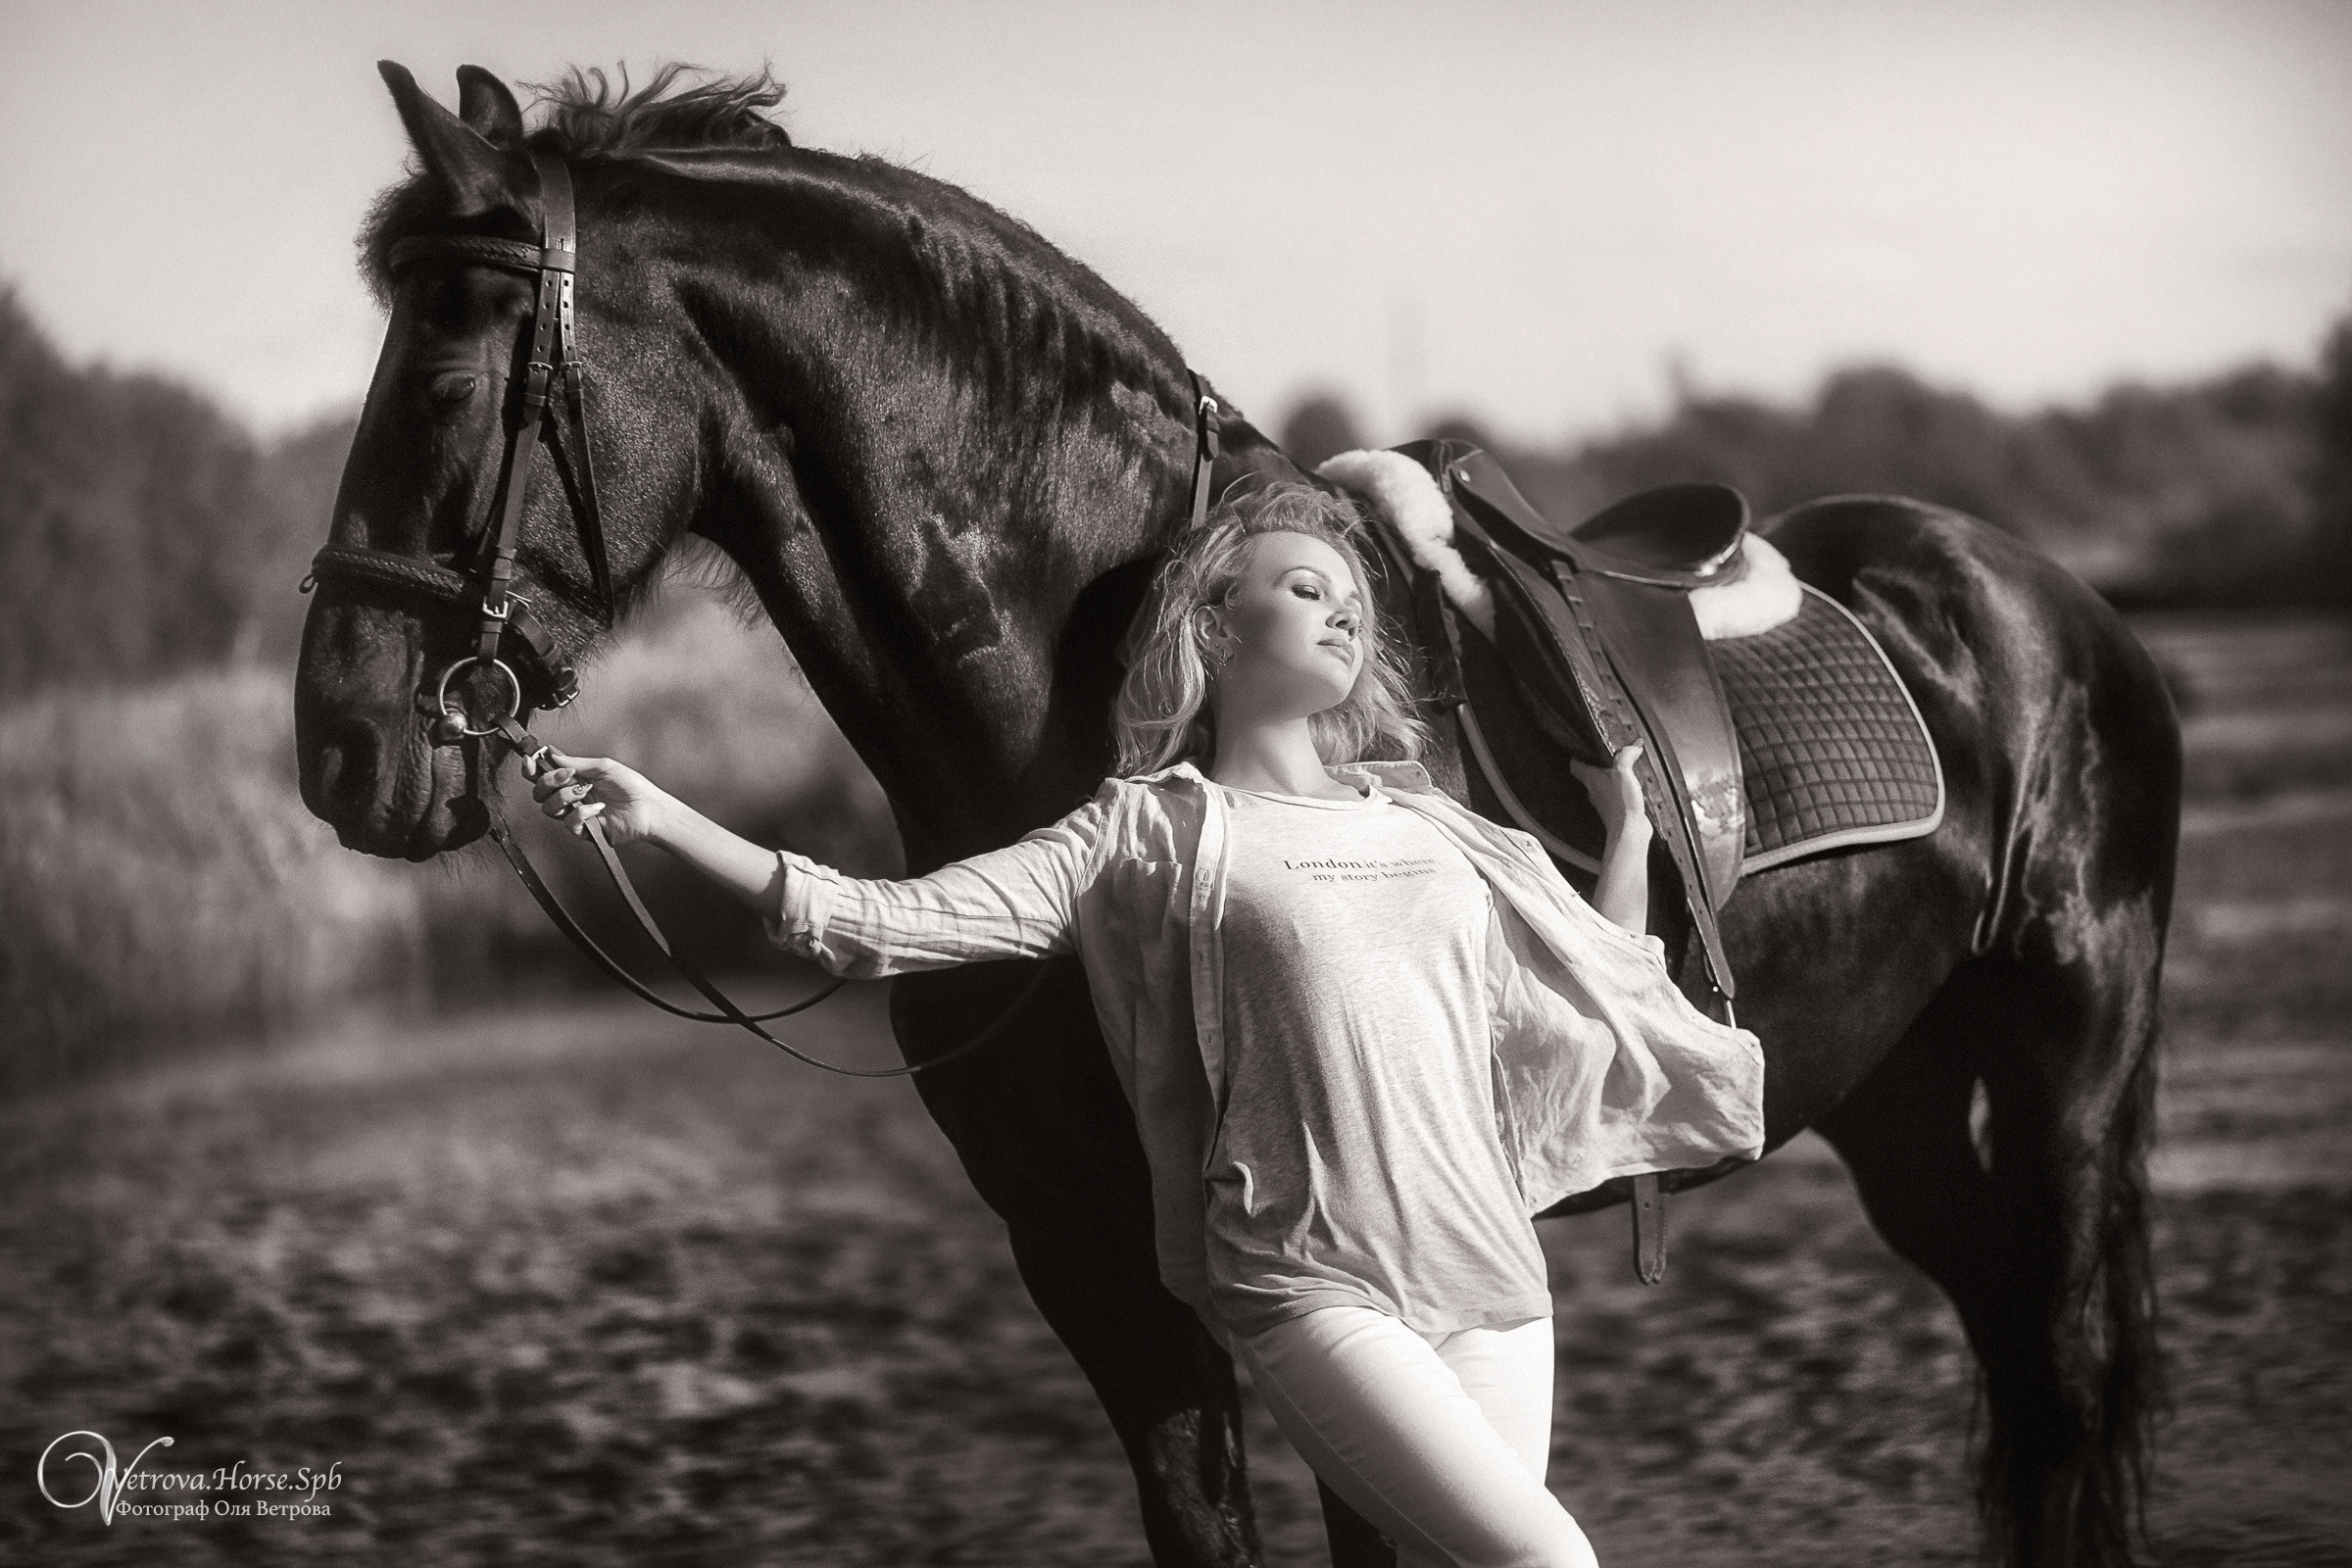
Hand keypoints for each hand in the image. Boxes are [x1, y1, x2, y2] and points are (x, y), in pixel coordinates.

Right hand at [525, 748, 669, 845]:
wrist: (649, 809)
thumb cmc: (633, 787)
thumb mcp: (604, 766)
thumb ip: (577, 762)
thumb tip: (553, 755)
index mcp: (575, 778)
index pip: (544, 775)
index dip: (532, 769)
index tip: (531, 761)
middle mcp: (572, 796)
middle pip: (540, 793)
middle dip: (548, 782)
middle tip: (567, 777)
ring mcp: (576, 813)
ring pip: (550, 808)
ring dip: (565, 796)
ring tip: (585, 791)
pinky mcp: (584, 830)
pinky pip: (569, 822)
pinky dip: (581, 813)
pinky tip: (597, 808)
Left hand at [1569, 743, 1648, 836]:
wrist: (1630, 832)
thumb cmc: (1621, 806)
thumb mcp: (1623, 772)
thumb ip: (1626, 756)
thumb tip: (1634, 745)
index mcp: (1591, 779)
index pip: (1576, 764)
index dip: (1578, 755)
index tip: (1583, 748)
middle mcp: (1595, 790)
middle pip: (1591, 774)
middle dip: (1600, 764)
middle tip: (1610, 755)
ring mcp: (1606, 801)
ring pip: (1605, 785)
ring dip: (1613, 777)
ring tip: (1625, 768)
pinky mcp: (1618, 810)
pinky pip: (1618, 796)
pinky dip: (1624, 789)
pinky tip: (1633, 787)